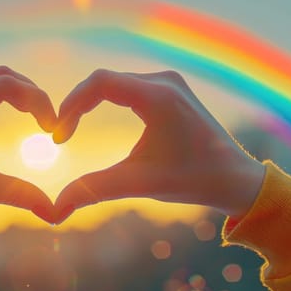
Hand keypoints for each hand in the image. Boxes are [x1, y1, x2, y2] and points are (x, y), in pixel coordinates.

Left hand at [0, 66, 57, 227]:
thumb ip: (12, 193)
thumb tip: (53, 211)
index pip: (7, 84)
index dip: (37, 101)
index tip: (52, 129)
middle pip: (0, 75)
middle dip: (31, 94)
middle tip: (48, 123)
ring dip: (15, 93)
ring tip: (34, 120)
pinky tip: (7, 117)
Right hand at [53, 69, 264, 222]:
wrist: (235, 178)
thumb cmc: (193, 180)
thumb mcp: (139, 184)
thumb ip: (94, 190)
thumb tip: (54, 210)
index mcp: (159, 97)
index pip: (100, 83)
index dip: (71, 105)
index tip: (59, 136)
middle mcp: (164, 81)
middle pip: (104, 80)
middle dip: (76, 106)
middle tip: (61, 136)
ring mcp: (168, 82)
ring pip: (113, 82)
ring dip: (89, 103)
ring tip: (71, 129)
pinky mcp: (169, 89)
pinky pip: (127, 86)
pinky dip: (105, 101)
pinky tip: (93, 119)